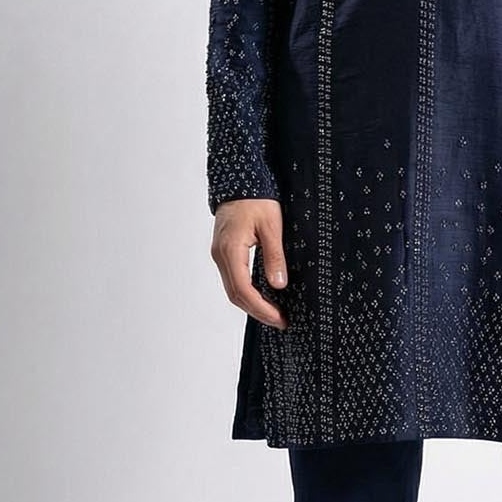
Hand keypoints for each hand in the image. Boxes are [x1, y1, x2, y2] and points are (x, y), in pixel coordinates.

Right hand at [211, 197, 289, 328]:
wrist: (238, 179)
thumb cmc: (256, 199)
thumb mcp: (272, 226)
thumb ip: (274, 257)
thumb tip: (279, 285)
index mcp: (230, 251)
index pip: (243, 290)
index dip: (261, 309)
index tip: (280, 318)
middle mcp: (220, 256)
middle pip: (235, 295)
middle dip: (258, 311)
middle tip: (281, 321)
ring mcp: (220, 254)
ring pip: (233, 288)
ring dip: (252, 303)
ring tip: (274, 312)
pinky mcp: (224, 252)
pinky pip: (233, 278)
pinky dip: (247, 291)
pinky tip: (263, 295)